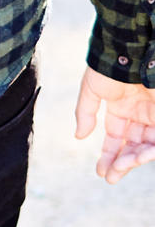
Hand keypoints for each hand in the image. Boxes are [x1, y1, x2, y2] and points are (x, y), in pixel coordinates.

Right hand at [74, 67, 154, 181]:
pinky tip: (139, 157)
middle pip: (133, 145)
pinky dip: (151, 150)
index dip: (109, 155)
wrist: (128, 50)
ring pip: (147, 145)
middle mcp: (140, 113)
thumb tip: (79, 136)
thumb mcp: (92, 90)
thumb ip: (85, 113)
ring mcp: (154, 114)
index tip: (101, 172)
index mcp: (122, 108)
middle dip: (122, 163)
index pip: (117, 138)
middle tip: (112, 176)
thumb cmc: (109, 67)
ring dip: (135, 159)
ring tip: (123, 167)